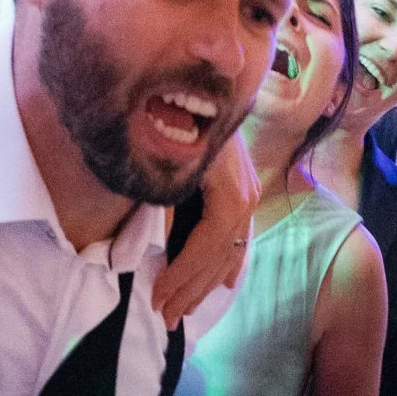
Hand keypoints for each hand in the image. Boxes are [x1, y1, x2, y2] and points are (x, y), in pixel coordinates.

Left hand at [154, 131, 257, 328]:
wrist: (199, 79)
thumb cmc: (174, 116)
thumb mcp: (167, 166)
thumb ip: (163, 207)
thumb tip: (147, 254)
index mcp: (232, 191)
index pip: (208, 247)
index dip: (182, 276)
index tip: (156, 297)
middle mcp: (247, 195)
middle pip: (220, 257)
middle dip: (190, 290)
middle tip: (164, 317)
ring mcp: (249, 193)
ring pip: (230, 252)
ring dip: (205, 285)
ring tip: (182, 310)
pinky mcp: (244, 191)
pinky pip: (238, 238)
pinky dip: (228, 263)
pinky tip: (225, 285)